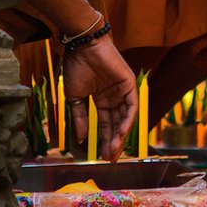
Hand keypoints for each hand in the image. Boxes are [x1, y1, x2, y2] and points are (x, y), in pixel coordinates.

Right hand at [61, 33, 138, 160]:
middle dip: (114, 142)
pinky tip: (121, 133)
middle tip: (111, 159)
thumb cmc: (76, 68)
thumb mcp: (74, 98)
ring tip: (115, 150)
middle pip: (117, 124)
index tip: (102, 157)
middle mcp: (114, 97)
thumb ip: (80, 118)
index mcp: (102, 100)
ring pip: (125, 118)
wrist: (82, 48)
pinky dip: (128, 119)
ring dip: (121, 135)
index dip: (105, 140)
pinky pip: (132, 105)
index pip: (106, 124)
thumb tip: (82, 138)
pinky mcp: (130, 84)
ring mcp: (123, 91)